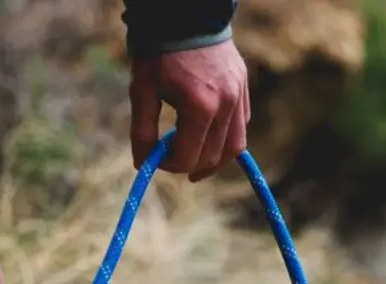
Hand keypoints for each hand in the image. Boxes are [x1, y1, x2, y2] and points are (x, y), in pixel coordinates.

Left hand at [129, 42, 249, 181]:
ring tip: (195, 166)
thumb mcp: (142, 91)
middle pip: (211, 157)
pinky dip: (226, 139)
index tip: (155, 159)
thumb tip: (142, 164)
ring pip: (233, 147)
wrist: (185, 15)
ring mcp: (238, 95)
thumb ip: (142, 131)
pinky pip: (241, 126)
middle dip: (188, 164)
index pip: (187, 158)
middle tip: (170, 158)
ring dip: (213, 161)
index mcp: (200, 107)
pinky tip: (208, 138)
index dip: (168, 166)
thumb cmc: (159, 52)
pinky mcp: (243, 87)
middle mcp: (225, 104)